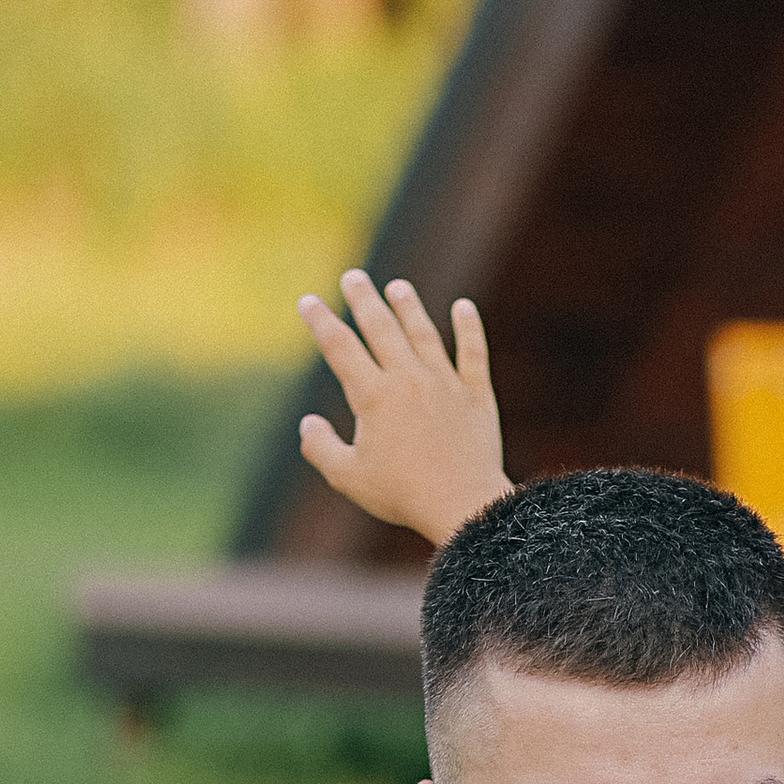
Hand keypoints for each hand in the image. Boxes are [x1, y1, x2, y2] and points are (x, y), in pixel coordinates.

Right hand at [296, 270, 508, 544]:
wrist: (463, 506)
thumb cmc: (402, 495)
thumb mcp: (348, 478)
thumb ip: (320, 447)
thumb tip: (307, 423)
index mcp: (373, 396)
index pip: (340, 347)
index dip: (321, 321)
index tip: (308, 301)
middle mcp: (408, 379)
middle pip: (381, 328)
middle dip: (363, 299)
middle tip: (353, 276)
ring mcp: (444, 384)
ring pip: (424, 333)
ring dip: (409, 306)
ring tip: (398, 287)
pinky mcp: (476, 395)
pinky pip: (473, 353)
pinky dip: (469, 328)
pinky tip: (463, 307)